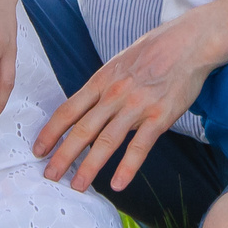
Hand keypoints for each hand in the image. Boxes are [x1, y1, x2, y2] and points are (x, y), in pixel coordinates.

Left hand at [33, 9, 216, 192]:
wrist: (190, 41)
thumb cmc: (156, 49)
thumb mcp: (120, 62)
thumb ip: (104, 85)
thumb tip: (88, 105)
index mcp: (102, 80)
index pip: (68, 110)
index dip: (51, 132)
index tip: (38, 149)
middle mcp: (114, 94)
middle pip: (82, 129)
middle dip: (62, 155)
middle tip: (48, 175)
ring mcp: (137, 106)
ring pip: (107, 141)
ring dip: (89, 166)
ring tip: (77, 186)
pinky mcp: (160, 116)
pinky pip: (140, 146)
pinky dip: (127, 167)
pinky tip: (118, 184)